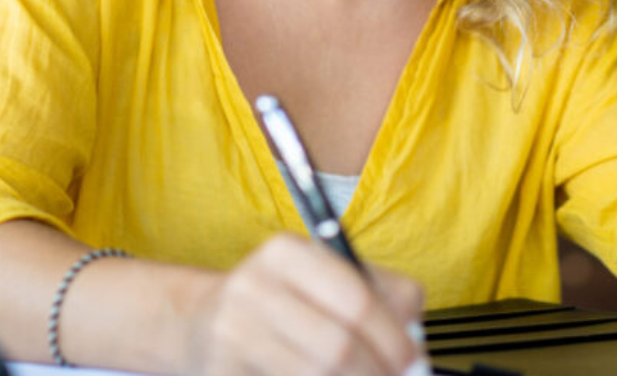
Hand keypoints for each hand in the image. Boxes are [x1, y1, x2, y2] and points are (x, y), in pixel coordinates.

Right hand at [183, 233, 427, 375]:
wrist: (203, 323)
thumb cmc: (282, 303)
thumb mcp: (325, 278)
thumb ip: (379, 295)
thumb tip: (413, 338)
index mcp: (286, 253)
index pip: (356, 299)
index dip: (393, 338)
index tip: (412, 360)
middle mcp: (252, 288)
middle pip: (337, 348)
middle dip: (377, 374)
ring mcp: (231, 334)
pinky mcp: (221, 372)